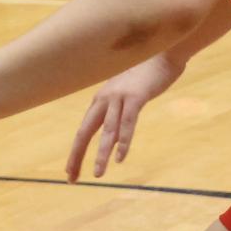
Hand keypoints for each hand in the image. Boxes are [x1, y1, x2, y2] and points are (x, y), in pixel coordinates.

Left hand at [64, 57, 180, 182]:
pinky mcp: (136, 97)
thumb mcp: (126, 94)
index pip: (83, 130)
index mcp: (100, 100)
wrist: (161, 52)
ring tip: (98, 174)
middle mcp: (105, 99)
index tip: (70, 171)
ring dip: (102, 154)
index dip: (76, 152)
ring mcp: (119, 97)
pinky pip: (128, 122)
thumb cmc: (144, 74)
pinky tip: (120, 157)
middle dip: (77, 156)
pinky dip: (123, 140)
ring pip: (107, 131)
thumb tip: (114, 134)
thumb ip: (117, 111)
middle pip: (85, 132)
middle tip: (71, 178)